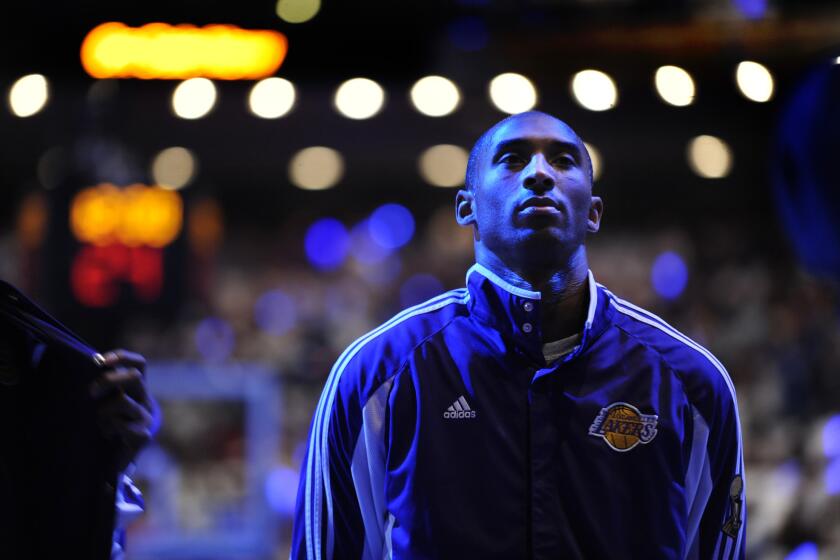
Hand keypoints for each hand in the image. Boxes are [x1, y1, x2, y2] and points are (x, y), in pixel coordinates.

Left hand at [88, 349, 159, 471]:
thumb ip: (99, 388)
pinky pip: (121, 424)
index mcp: (136, 387)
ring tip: (98, 423)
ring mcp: (146, 417)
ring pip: (122, 401)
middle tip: (91, 392)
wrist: (113, 460)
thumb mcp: (102, 402)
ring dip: (103, 411)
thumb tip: (87, 368)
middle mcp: (144, 399)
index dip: (122, 358)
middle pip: (134, 377)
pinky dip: (109, 427)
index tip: (100, 360)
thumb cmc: (103, 425)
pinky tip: (105, 435)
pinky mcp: (143, 436)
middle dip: (108, 380)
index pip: (138, 364)